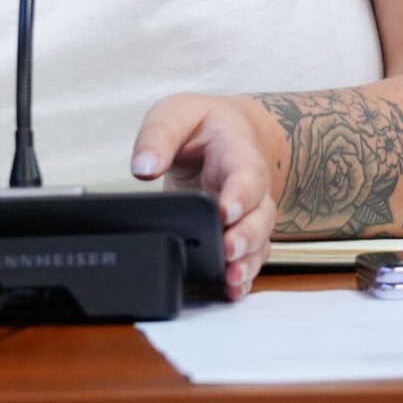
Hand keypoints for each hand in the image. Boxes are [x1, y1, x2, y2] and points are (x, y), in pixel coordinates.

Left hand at [130, 94, 276, 299]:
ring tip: (230, 278)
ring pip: (259, 241)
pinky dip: (243, 276)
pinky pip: (249, 257)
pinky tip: (231, 290)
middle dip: (245, 235)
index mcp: (239, 152)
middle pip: (260, 214)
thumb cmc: (202, 124)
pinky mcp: (239, 232)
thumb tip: (142, 167)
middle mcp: (252, 187)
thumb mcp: (177, 113)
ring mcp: (249, 213)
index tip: (225, 211)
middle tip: (227, 250)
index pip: (247, 174)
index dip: (240, 194)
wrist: (227, 131)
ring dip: (247, 262)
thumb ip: (158, 136)